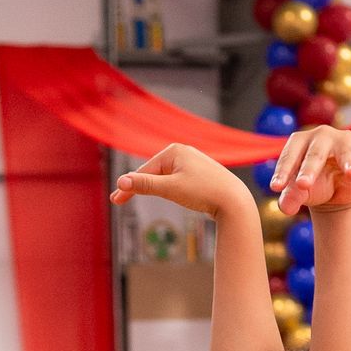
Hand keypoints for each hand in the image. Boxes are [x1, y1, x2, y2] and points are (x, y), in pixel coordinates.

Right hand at [109, 144, 256, 222]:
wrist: (234, 200)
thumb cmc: (203, 192)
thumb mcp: (170, 189)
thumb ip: (145, 185)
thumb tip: (121, 181)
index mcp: (174, 150)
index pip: (145, 170)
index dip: (128, 186)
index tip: (115, 200)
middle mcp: (183, 152)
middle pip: (153, 172)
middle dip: (136, 186)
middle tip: (118, 200)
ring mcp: (192, 162)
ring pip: (163, 177)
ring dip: (149, 187)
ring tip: (133, 196)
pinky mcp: (198, 173)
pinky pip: (175, 180)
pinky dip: (164, 187)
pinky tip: (160, 191)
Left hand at [271, 125, 350, 217]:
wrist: (336, 190)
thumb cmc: (314, 185)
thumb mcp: (300, 193)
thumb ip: (290, 197)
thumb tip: (285, 207)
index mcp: (301, 142)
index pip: (290, 155)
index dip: (283, 171)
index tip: (276, 188)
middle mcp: (323, 136)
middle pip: (315, 153)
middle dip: (309, 169)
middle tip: (303, 185)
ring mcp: (347, 141)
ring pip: (346, 151)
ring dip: (349, 162)